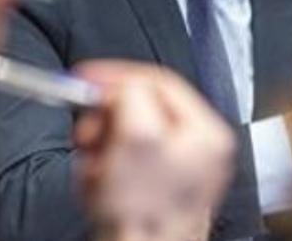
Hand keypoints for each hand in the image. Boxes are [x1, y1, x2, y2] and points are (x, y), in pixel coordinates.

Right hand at [73, 61, 234, 240]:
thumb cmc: (145, 215)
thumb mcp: (136, 137)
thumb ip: (130, 96)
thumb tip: (120, 86)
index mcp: (205, 132)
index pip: (159, 81)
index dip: (117, 77)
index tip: (86, 80)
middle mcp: (197, 150)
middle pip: (140, 108)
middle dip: (105, 120)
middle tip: (87, 134)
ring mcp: (177, 171)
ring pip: (125, 135)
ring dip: (99, 147)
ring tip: (93, 170)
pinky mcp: (155, 190)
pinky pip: (120, 162)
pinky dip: (101, 169)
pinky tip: (97, 186)